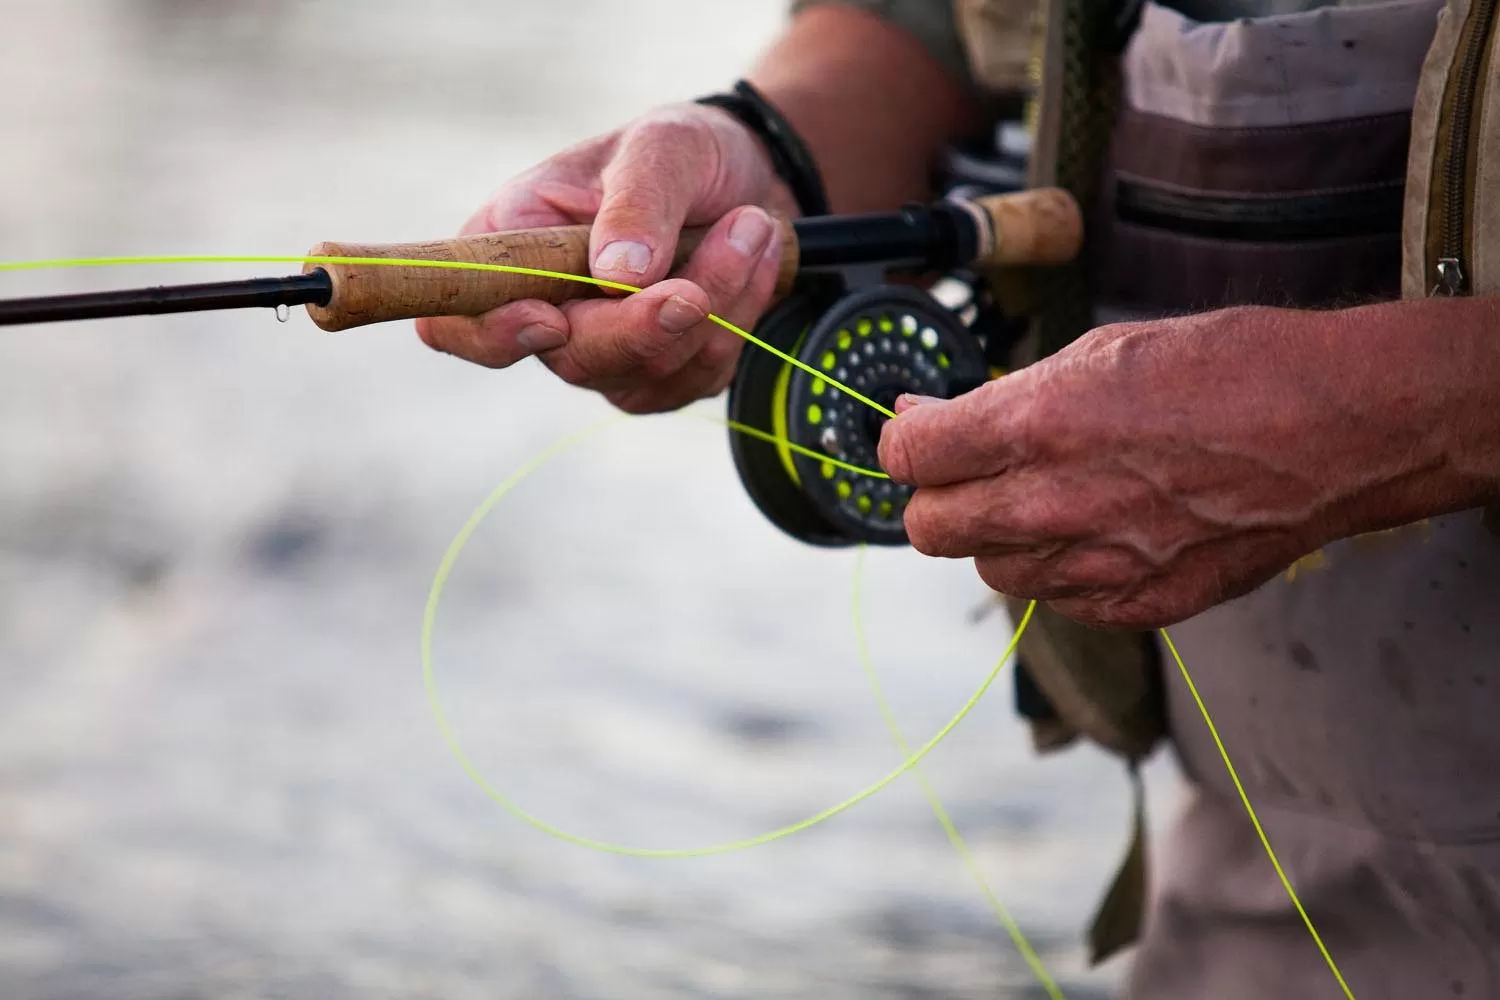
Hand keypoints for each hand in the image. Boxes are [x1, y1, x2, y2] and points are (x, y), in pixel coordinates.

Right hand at [415, 102, 796, 413]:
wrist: (753, 177)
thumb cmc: (684, 152)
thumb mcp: (662, 146)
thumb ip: (637, 203)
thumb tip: (615, 278)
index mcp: (510, 244)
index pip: (456, 319)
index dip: (491, 334)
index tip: (549, 318)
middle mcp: (547, 309)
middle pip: (572, 358)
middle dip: (645, 323)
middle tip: (704, 274)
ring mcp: (605, 353)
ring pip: (648, 371)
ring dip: (716, 302)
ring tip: (752, 225)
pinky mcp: (663, 374)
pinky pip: (700, 373)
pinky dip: (741, 317)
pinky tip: (756, 259)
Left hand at [877, 306, 1434, 628]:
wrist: (1336, 430)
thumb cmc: (1229, 371)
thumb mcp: (1101, 351)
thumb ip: (1006, 395)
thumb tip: (930, 413)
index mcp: (1035, 426)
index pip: (905, 457)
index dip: (903, 443)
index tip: (917, 434)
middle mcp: (1053, 505)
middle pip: (928, 528)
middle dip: (936, 495)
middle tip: (970, 470)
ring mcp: (1095, 565)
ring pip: (990, 571)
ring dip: (999, 535)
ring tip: (1053, 494)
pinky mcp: (1138, 604)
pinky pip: (1057, 600)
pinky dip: (1061, 569)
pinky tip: (1101, 528)